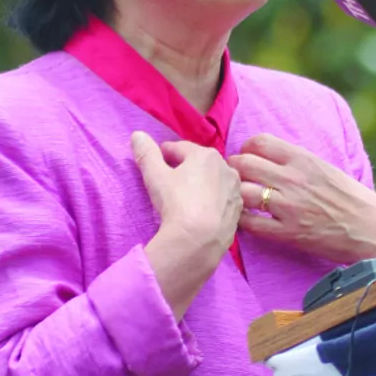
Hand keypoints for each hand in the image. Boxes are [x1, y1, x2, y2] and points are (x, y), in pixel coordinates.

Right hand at [131, 133, 242, 319]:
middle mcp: (226, 168)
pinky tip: (201, 212)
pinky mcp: (238, 210)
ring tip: (186, 198)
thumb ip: (146, 153)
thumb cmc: (176, 202)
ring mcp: (235, 190)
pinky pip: (221, 199)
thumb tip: (137, 134)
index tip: (156, 161)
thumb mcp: (155, 176)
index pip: (180, 148)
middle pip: (199, 164)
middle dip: (184, 168)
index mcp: (206, 155)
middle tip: (169, 181)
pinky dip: (212, 201)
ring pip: (213, 181)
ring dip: (201, 184)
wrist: (199, 240)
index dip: (165, 154)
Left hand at [228, 134, 375, 263]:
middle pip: (243, 164)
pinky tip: (248, 220)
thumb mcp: (325, 168)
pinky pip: (250, 224)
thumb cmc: (351, 198)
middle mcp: (293, 179)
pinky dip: (243, 221)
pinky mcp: (288, 233)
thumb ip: (296, 162)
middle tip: (238, 180)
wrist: (372, 229)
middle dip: (235, 171)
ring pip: (242, 192)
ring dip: (236, 196)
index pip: (258, 142)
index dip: (246, 150)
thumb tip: (268, 157)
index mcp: (303, 159)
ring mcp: (289, 207)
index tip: (248, 159)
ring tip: (240, 201)